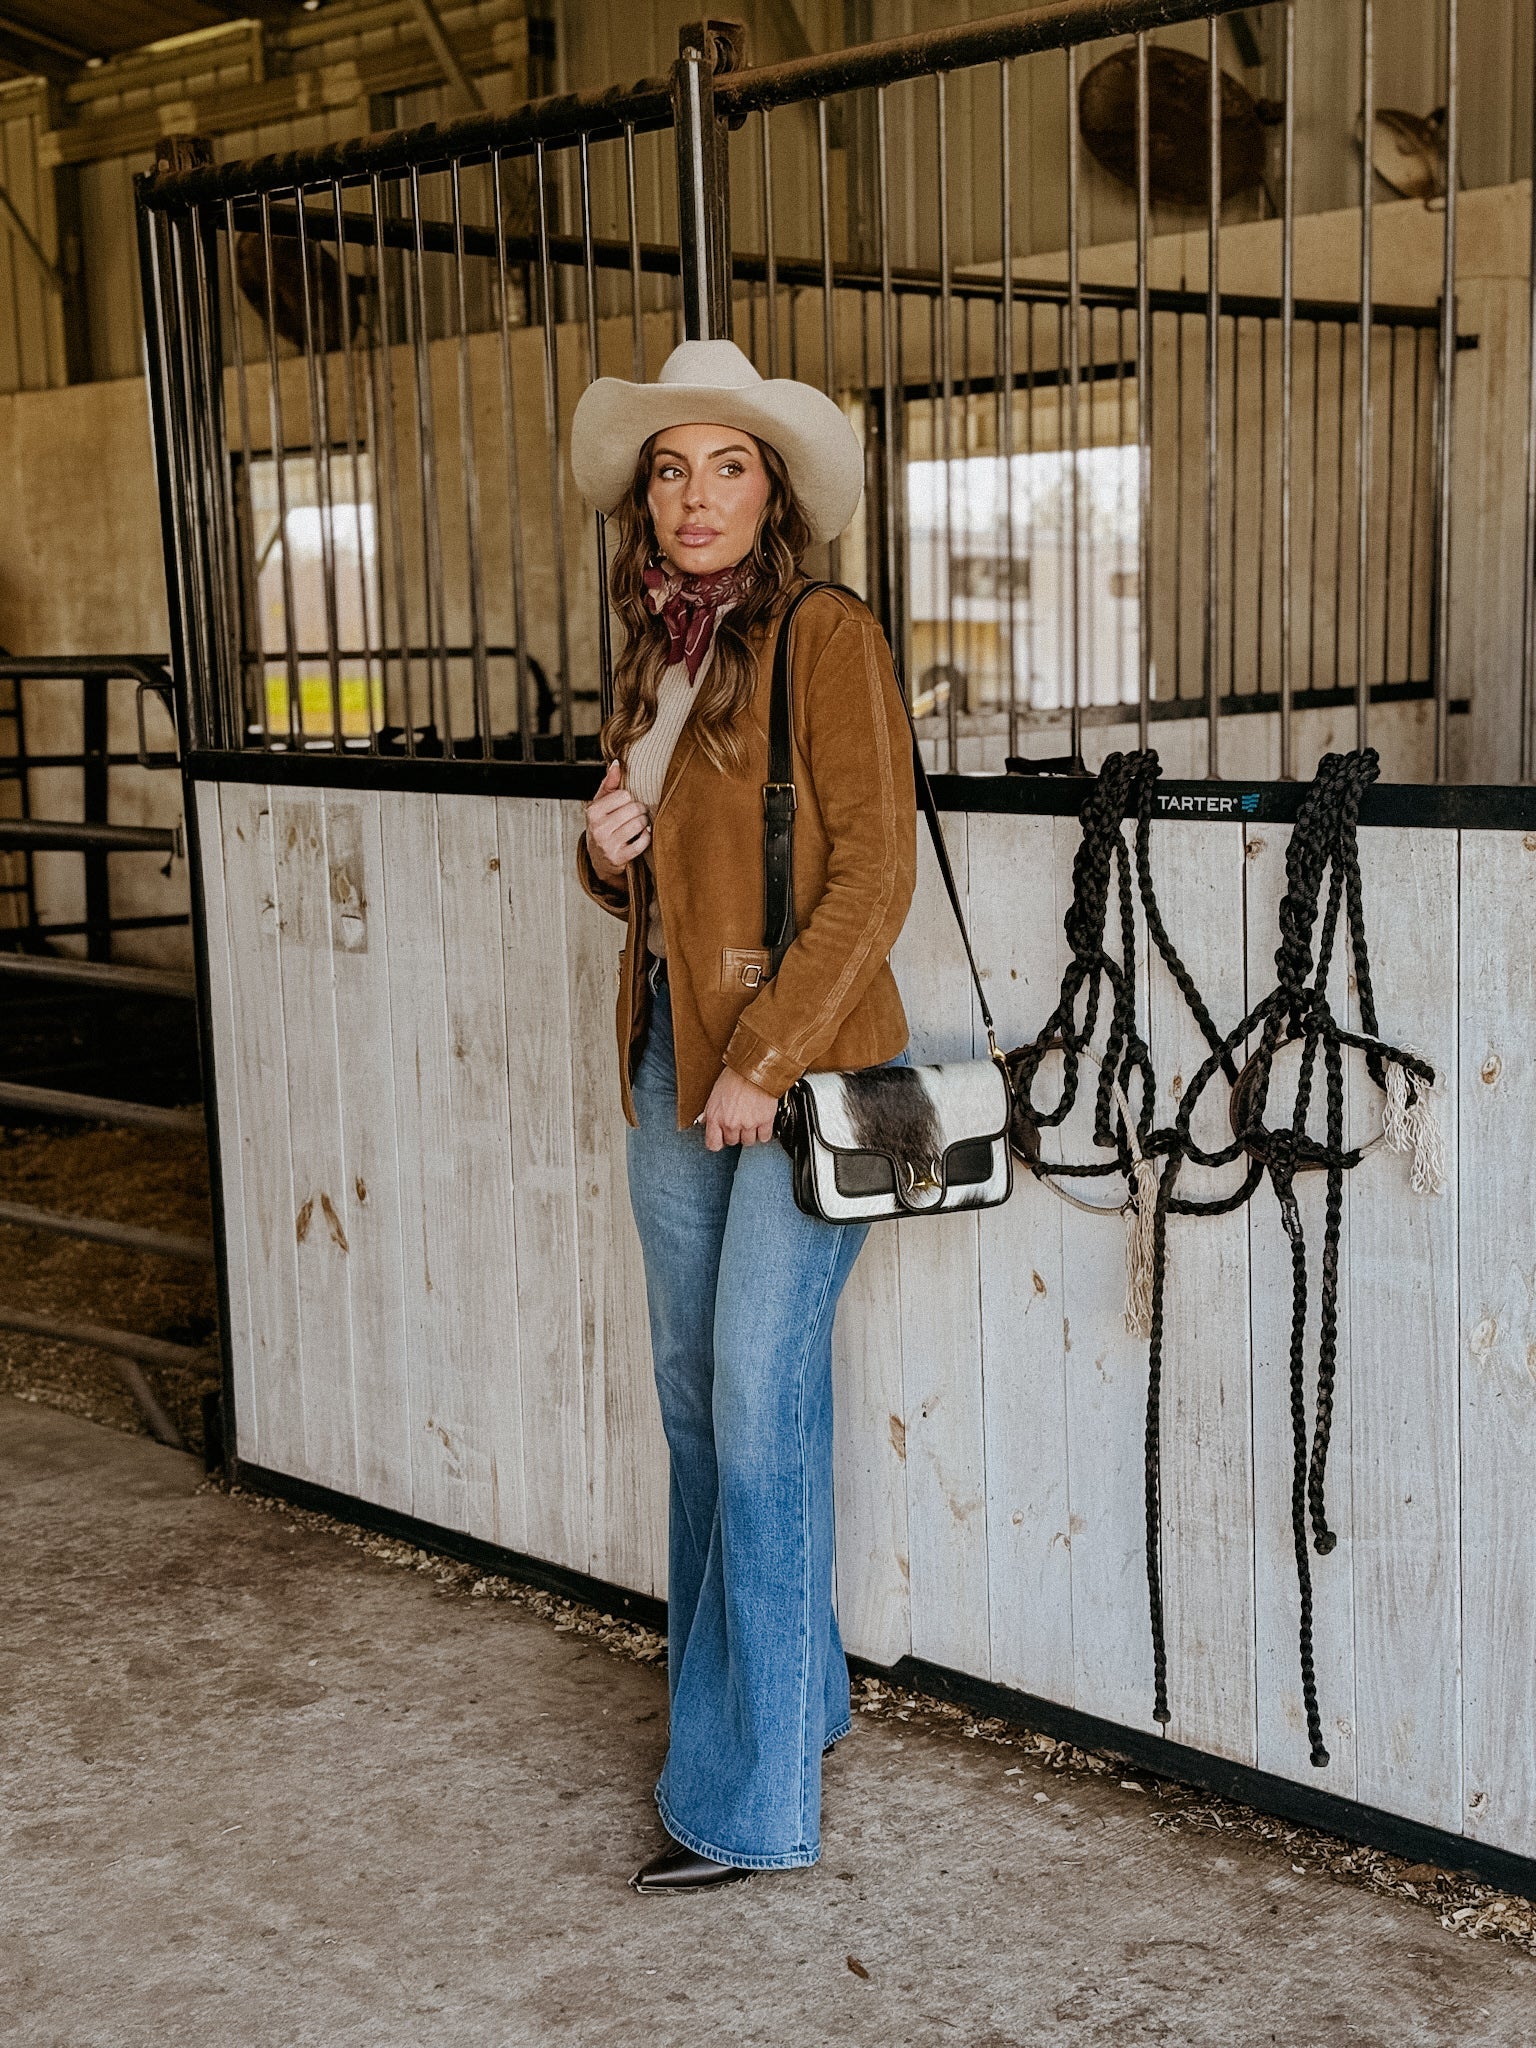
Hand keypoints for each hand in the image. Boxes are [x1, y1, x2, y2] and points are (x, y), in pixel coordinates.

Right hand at [584, 759, 650, 881]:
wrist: (599, 857)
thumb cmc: (603, 825)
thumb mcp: (601, 804)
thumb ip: (609, 783)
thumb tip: (616, 763)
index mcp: (593, 811)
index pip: (624, 795)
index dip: (630, 798)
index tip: (628, 804)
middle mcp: (598, 828)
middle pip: (633, 809)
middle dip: (640, 810)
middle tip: (638, 813)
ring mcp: (608, 845)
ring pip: (639, 824)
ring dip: (644, 823)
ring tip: (641, 824)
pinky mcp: (619, 858)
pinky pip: (642, 843)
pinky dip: (646, 837)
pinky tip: (643, 835)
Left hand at [699, 1068, 779, 1150]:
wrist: (754, 1069)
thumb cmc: (734, 1077)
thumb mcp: (714, 1094)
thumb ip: (709, 1112)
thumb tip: (704, 1122)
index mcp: (715, 1118)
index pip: (713, 1144)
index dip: (718, 1142)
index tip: (722, 1138)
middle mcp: (730, 1123)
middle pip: (732, 1142)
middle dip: (735, 1134)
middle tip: (739, 1121)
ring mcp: (748, 1124)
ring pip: (748, 1142)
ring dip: (749, 1133)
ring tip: (750, 1120)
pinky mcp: (764, 1121)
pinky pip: (764, 1137)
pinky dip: (763, 1132)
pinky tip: (761, 1123)